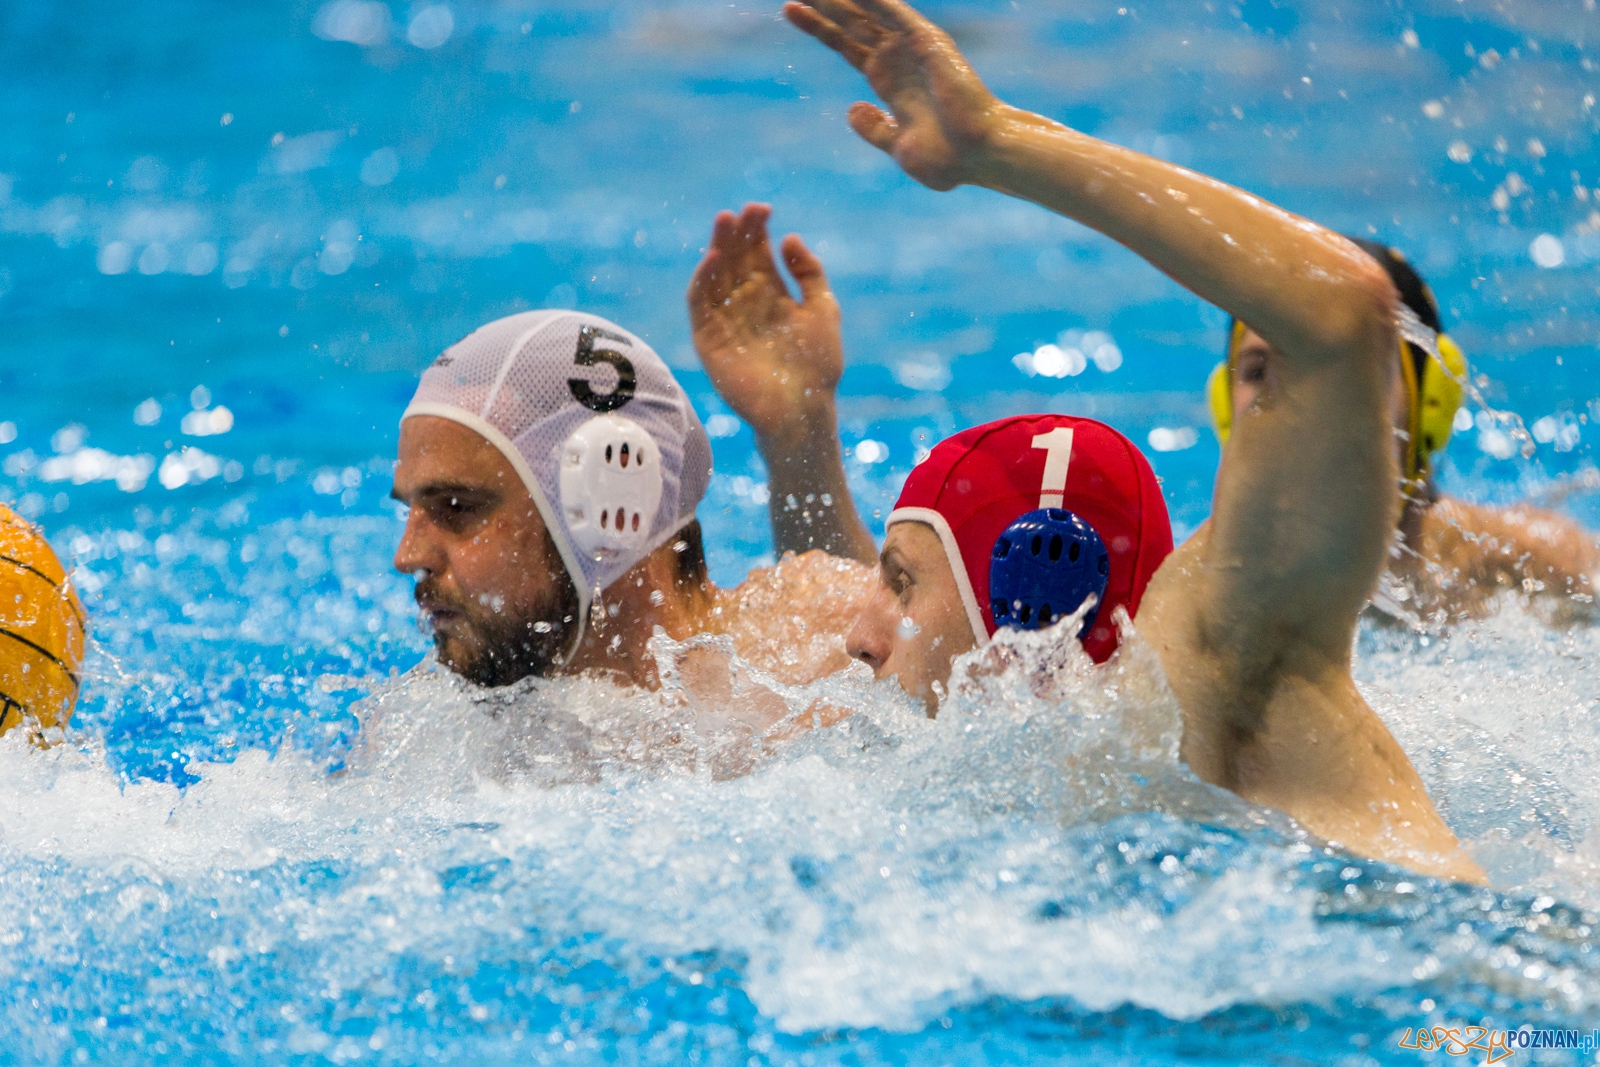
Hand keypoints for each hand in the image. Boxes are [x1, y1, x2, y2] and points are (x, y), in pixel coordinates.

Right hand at [687, 203, 843, 442]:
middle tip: (741, 211)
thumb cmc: (819, 365)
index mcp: (771, 295)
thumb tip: (790, 237)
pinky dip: (703, 281)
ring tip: (725, 222)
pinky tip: (713, 258)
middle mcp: (745, 304)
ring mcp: (725, 321)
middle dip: (737, 234)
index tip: (764, 208)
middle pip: (734, 259)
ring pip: (715, 276)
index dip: (758, 230)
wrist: (803, 408)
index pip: (757, 254)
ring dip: (718, 248)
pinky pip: (699, 305)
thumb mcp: (823, 309)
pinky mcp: (708, 340)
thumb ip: (809, 272)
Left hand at [784, 0, 1002, 190]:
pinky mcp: (928, 43)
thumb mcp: (898, 147)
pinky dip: (873, 0)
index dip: (820, 27)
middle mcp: (899, 60)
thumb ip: (874, 129)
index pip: (847, 45)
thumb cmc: (948, 159)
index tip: (791, 10)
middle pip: (852, 23)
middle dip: (824, 4)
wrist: (979, 155)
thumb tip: (852, 109)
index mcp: (889, 83)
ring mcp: (912, 48)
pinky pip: (894, 13)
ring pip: (869, 12)